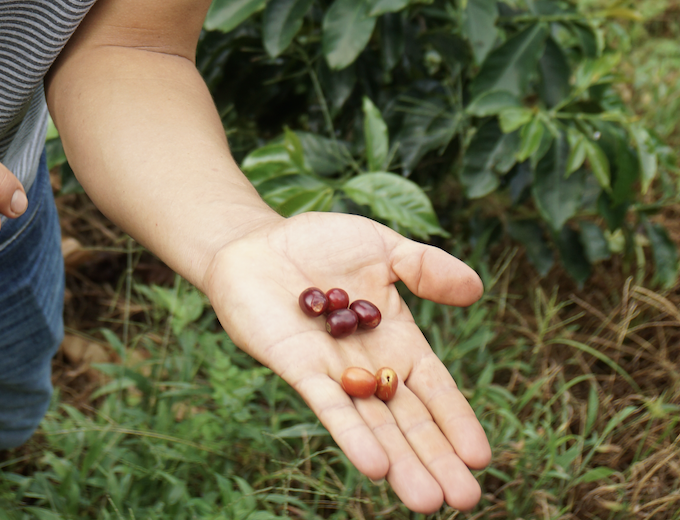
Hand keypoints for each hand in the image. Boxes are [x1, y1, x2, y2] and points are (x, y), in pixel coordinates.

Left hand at [204, 211, 490, 513]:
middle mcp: (370, 366)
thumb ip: (424, 266)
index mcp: (397, 339)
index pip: (434, 387)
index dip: (456, 420)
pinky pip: (329, 407)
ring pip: (373, 425)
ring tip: (426, 501)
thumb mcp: (380, 246)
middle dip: (436, 458)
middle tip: (466, 499)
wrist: (256, 242)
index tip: (480, 457)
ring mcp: (335, 373)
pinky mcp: (299, 370)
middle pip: (409, 419)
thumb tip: (477, 287)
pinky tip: (374, 468)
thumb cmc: (320, 243)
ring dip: (400, 463)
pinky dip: (352, 436)